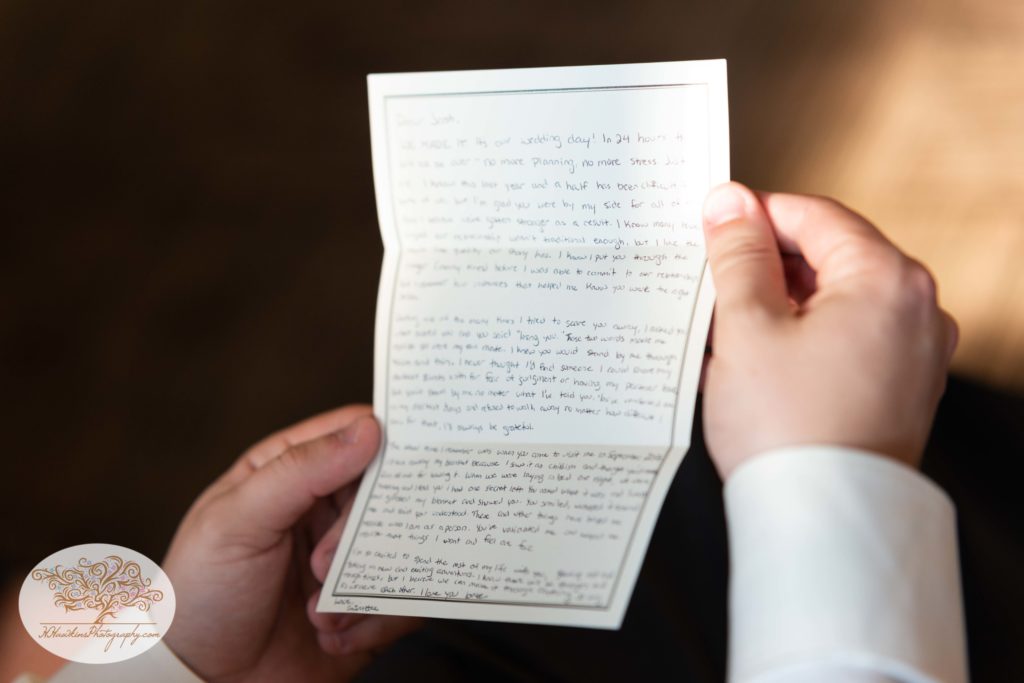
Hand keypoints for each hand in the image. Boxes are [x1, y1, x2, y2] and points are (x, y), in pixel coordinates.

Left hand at [162, 405, 420, 681]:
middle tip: (324, 564)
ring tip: (317, 612)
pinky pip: (403, 599)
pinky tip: (330, 636)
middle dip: (363, 532)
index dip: (386, 440)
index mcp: (291, 472)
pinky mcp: (367, 604)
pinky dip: (373, 620)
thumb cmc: (200, 595)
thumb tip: (368, 430)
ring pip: (402, 547)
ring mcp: (349, 558)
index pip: (354, 434)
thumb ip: (300, 471)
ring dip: (365, 583)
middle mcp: (326, 510)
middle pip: (387, 492)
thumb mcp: (237, 521)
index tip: (410, 455)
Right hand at [700, 183, 957, 477]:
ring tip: (723, 336)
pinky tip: (752, 365)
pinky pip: (843, 343)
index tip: (711, 227)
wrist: (821, 525)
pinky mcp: (899, 391)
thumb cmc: (786, 429)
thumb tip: (729, 202)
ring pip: (832, 304)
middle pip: (828, 259)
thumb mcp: (748, 326)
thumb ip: (738, 255)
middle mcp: (916, 311)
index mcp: (888, 280)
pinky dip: (798, 343)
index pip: (814, 217)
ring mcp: (914, 355)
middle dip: (764, 269)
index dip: (755, 217)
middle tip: (710, 288)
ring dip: (776, 309)